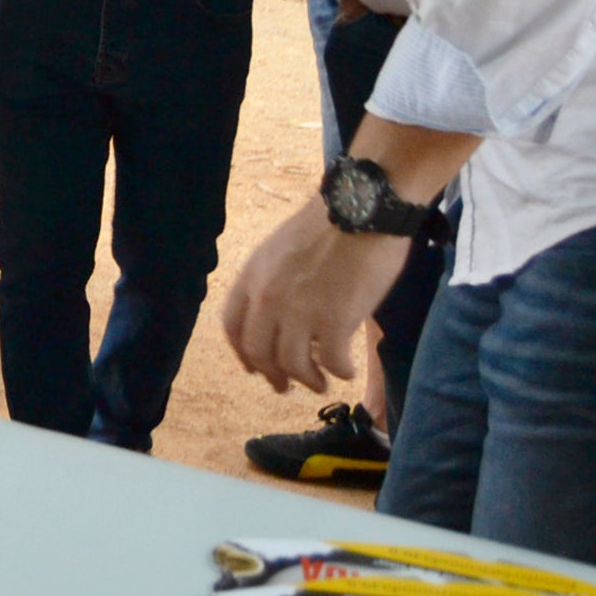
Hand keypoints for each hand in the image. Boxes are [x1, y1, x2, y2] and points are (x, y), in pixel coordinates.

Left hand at [221, 198, 410, 392]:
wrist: (363, 209)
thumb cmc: (331, 223)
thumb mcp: (283, 248)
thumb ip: (275, 280)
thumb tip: (281, 313)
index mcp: (252, 275)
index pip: (232, 325)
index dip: (242, 353)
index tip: (253, 369)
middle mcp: (268, 296)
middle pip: (258, 352)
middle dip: (272, 375)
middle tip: (286, 387)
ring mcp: (299, 310)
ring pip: (291, 364)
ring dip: (307, 380)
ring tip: (321, 384)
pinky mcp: (334, 321)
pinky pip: (331, 363)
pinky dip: (339, 372)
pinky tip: (346, 370)